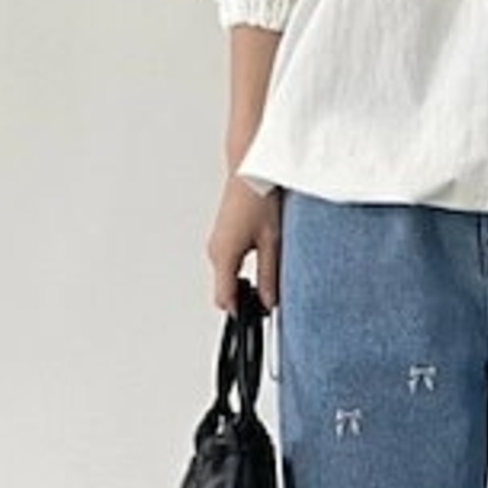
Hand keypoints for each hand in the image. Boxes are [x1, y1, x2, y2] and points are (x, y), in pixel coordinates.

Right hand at [206, 172, 283, 312]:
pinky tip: (260, 258)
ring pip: (227, 276)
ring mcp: (216, 243)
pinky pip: (227, 262)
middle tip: (268, 298)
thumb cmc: (259, 197)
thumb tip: (270, 301)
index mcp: (224, 254)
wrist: (250, 169)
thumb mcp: (272, 242)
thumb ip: (269, 276)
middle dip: (244, 298)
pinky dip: (240, 268)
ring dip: (243, 281)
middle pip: (225, 290)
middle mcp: (215, 250)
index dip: (241, 312)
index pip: (225, 299)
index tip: (256, 318)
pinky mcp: (221, 236)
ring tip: (267, 275)